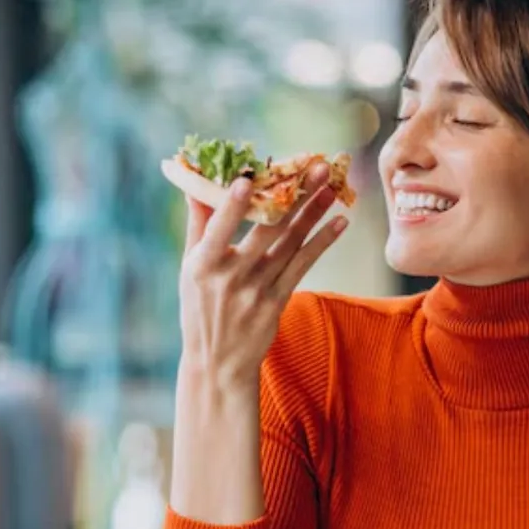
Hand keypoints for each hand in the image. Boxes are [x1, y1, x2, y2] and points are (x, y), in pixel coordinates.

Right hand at [178, 162, 348, 389]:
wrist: (218, 361)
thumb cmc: (199, 307)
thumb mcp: (189, 268)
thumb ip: (198, 225)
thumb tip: (194, 183)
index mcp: (202, 265)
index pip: (219, 229)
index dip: (234, 205)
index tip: (249, 178)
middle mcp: (232, 276)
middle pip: (267, 229)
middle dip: (294, 195)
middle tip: (316, 167)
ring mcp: (258, 290)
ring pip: (291, 243)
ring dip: (315, 212)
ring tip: (333, 187)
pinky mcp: (278, 300)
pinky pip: (304, 265)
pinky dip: (323, 243)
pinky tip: (340, 222)